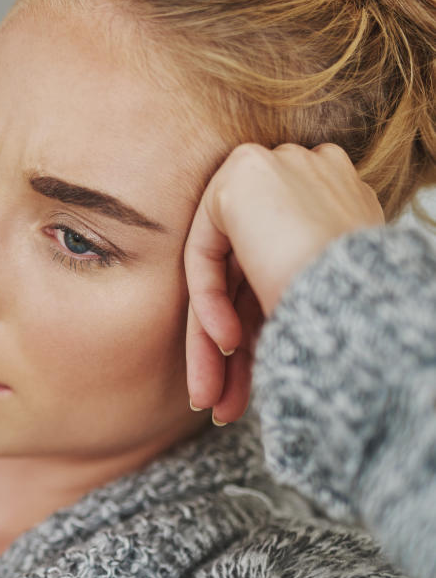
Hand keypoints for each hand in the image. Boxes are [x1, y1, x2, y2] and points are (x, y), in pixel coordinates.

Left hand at [184, 143, 384, 424]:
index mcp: (333, 205)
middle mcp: (303, 179)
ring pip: (224, 273)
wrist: (369, 300)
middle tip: (218, 407)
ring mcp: (275, 170)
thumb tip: (240, 345)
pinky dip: (209, 302)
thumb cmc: (359, 321)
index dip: (257, 333)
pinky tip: (226, 345)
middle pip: (245, 278)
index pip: (274, 274)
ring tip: (209, 403)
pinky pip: (207, 252)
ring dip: (212, 345)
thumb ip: (278, 303)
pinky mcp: (242, 177)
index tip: (247, 389)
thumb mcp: (316, 309)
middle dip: (229, 352)